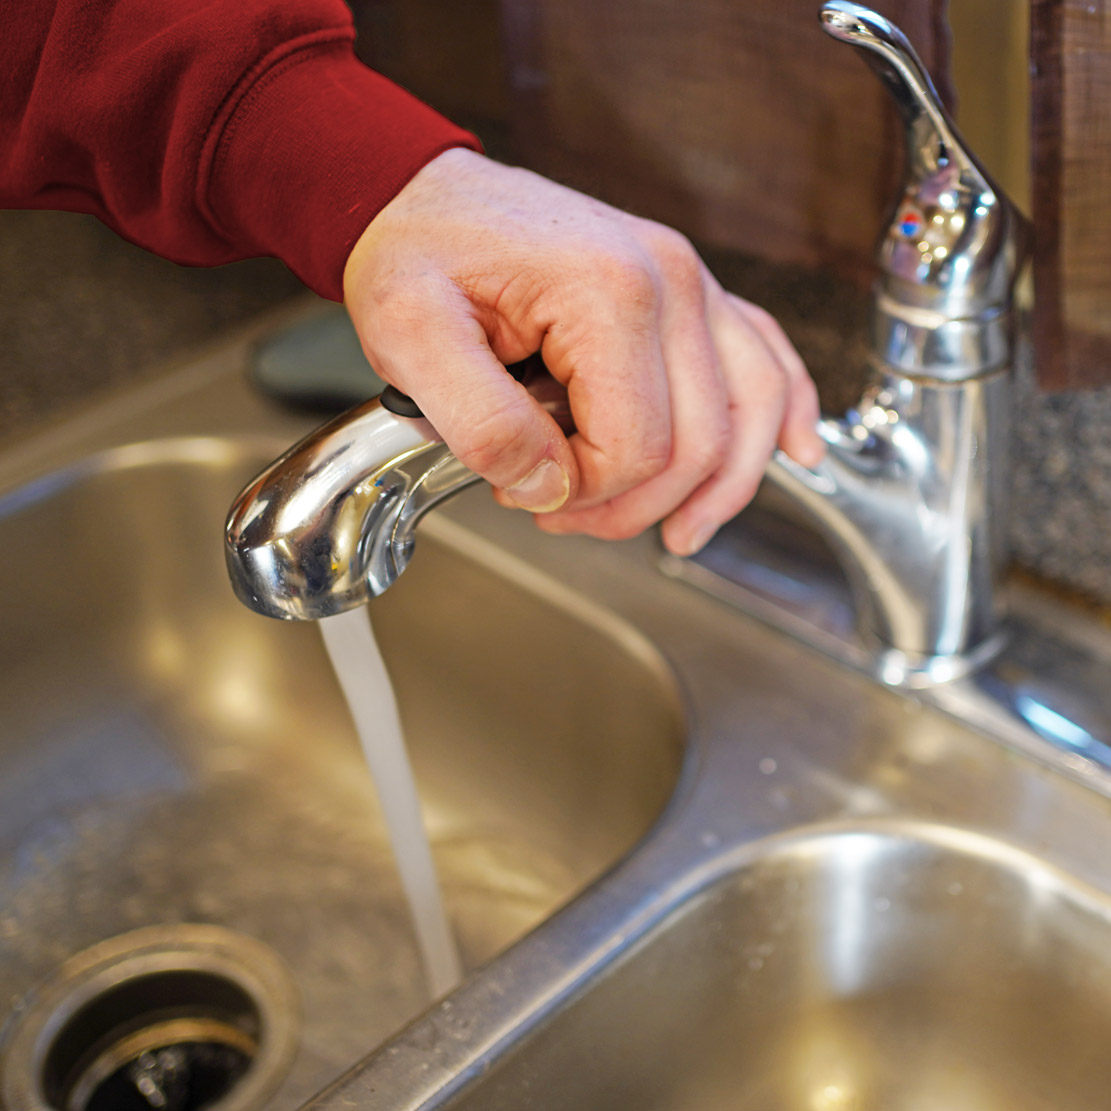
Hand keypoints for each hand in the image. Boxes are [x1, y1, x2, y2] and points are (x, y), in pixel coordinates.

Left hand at [343, 148, 822, 555]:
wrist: (424, 199)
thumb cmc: (418, 254)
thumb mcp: (411, 338)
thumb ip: (482, 425)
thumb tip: (550, 488)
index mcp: (609, 293)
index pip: (638, 446)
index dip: (588, 496)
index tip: (528, 494)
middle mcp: (671, 281)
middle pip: (702, 441)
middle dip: (637, 505)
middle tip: (566, 516)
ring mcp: (690, 284)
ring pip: (753, 409)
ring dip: (726, 485)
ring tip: (684, 534)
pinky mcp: (689, 293)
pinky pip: (765, 356)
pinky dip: (785, 413)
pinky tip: (799, 453)